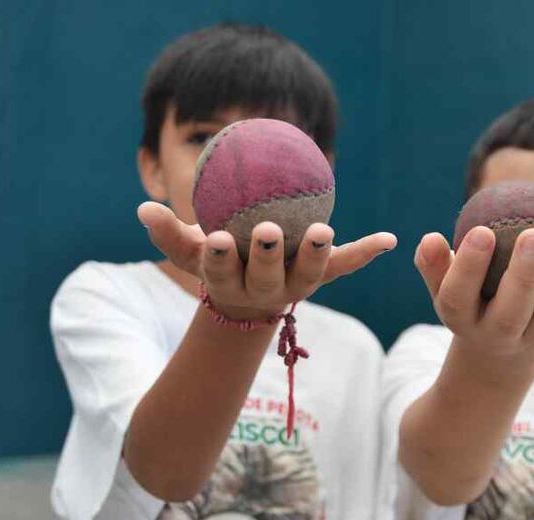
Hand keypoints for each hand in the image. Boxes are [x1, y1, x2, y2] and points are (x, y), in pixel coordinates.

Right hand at [138, 201, 396, 318]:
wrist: (250, 297)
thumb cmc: (217, 262)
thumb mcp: (190, 252)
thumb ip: (169, 232)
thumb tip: (143, 208)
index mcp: (229, 283)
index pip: (220, 271)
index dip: (219, 258)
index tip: (216, 239)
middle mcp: (266, 290)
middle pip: (266, 278)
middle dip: (267, 257)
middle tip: (269, 232)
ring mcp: (297, 285)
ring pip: (309, 274)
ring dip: (318, 254)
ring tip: (324, 231)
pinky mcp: (322, 277)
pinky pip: (346, 265)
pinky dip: (366, 253)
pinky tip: (390, 239)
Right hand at [414, 227, 533, 366]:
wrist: (497, 352)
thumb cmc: (467, 301)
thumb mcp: (443, 287)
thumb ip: (434, 264)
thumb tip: (431, 239)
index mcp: (461, 320)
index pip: (459, 297)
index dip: (468, 267)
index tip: (481, 231)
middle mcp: (496, 336)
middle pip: (510, 313)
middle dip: (524, 274)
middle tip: (533, 234)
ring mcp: (531, 340)